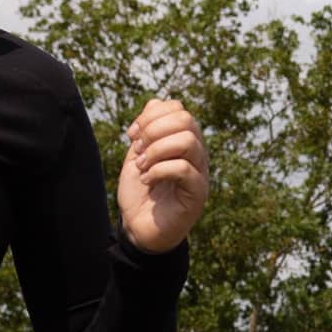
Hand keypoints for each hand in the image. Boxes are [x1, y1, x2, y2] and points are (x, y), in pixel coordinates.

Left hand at [118, 97, 210, 252]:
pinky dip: (158, 171)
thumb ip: (147, 130)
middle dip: (153, 130)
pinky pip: (183, 169)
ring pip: (187, 141)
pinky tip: (147, 181)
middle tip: (138, 151)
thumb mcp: (138, 154)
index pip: (178, 108)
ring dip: (156, 151)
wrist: (138, 228)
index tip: (132, 135)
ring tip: (143, 166)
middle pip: (186, 119)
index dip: (150, 116)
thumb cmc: (140, 194)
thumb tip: (155, 103)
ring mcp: (200, 173)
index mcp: (183, 142)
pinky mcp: (197, 193)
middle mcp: (196, 154)